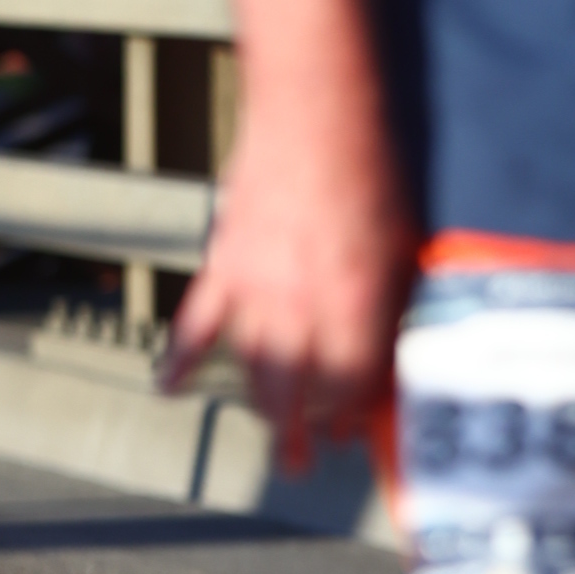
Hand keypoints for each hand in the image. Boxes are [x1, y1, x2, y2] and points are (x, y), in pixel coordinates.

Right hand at [161, 108, 411, 470]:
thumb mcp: (405, 240)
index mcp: (358, 302)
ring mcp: (258, 289)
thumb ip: (398, 300)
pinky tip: (169, 389)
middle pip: (299, 392)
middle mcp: (305, 307)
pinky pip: (197, 325)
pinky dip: (180, 360)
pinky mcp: (225, 265)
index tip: (353, 434)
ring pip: (255, 369)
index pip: (353, 384)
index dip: (352, 418)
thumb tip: (399, 345)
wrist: (315, 111)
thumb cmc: (370, 166)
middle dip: (303, 435)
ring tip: (271, 438)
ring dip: (263, 411)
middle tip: (304, 462)